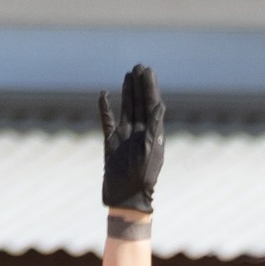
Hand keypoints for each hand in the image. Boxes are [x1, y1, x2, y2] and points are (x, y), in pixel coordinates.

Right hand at [99, 63, 164, 213]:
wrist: (127, 199)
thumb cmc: (143, 179)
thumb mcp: (151, 151)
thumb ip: (154, 127)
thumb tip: (160, 105)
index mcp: (152, 134)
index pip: (152, 105)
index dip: (150, 87)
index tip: (148, 71)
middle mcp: (139, 133)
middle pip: (139, 103)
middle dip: (140, 85)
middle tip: (139, 66)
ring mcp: (124, 137)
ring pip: (126, 109)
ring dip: (127, 92)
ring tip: (128, 75)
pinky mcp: (110, 144)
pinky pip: (107, 122)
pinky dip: (105, 109)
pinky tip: (104, 95)